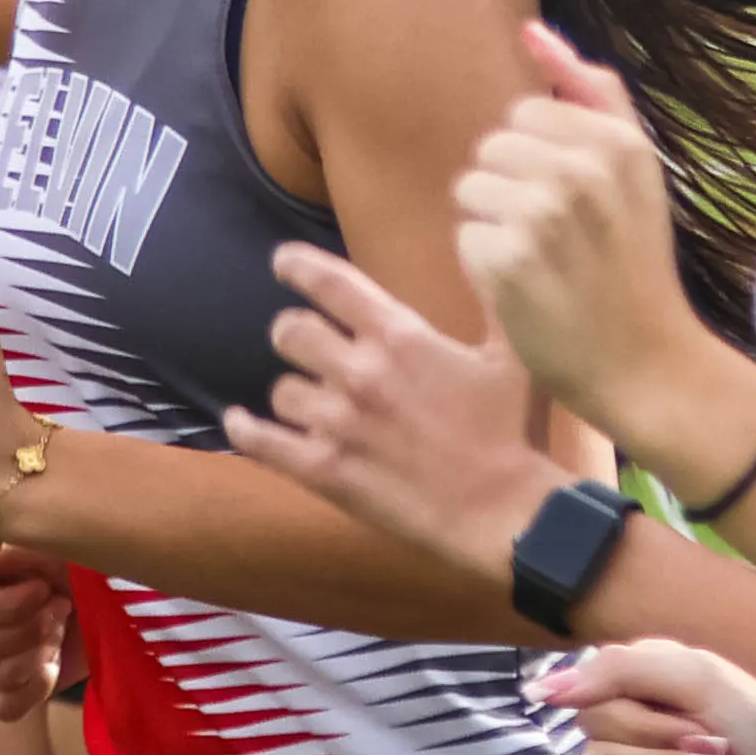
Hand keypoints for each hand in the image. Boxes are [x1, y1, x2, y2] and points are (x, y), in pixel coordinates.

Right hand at [0, 536, 73, 720]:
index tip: (42, 587)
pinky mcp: (5, 688)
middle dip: (29, 630)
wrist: (105, 586)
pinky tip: (52, 664)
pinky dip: (34, 688)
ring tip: (60, 626)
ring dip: (39, 652)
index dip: (5, 607)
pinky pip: (3, 707)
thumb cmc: (68, 555)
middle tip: (60, 605)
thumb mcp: (38, 541)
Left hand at [220, 241, 570, 579]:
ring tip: (315, 405)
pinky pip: (259, 439)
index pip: (330, 283)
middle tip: (310, 348)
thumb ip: (492, 298)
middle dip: (296, 336)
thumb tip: (481, 243)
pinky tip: (241, 422)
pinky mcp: (320, 468)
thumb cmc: (511, 430)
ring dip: (296, 394)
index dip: (297, 266)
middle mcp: (359, 372)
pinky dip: (245, 429)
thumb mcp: (513, 355)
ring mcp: (335, 421)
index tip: (283, 262)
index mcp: (400, 338)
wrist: (504, 511)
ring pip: (280, 389)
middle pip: (289, 331)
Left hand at [454, 28, 714, 433]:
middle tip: (559, 238)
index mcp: (618, 142)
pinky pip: (463, 235)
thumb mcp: (635, 168)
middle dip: (510, 189)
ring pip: (468, 189)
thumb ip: (590, 92)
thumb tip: (530, 29)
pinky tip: (526, 287)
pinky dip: (484, 264)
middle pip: (489, 149)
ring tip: (542, 260)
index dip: (539, 159)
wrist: (645, 360)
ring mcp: (541, 214)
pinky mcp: (503, 257)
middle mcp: (580, 170)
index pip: (524, 114)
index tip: (577, 201)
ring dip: (493, 225)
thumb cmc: (634, 261)